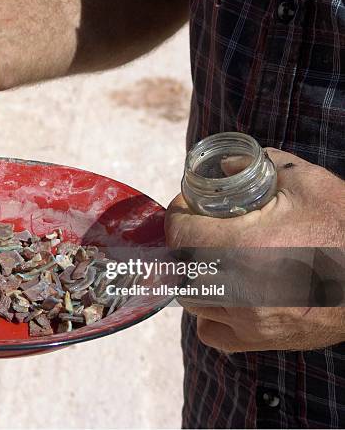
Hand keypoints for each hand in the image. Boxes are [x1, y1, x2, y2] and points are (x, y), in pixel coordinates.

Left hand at [165, 148, 344, 351]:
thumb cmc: (344, 225)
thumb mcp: (304, 181)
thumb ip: (254, 166)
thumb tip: (220, 167)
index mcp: (244, 248)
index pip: (180, 233)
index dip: (180, 214)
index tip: (189, 207)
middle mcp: (239, 291)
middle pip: (181, 265)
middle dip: (188, 241)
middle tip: (205, 226)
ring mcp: (247, 321)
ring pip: (192, 299)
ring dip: (196, 274)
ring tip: (218, 255)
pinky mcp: (258, 340)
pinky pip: (211, 331)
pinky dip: (210, 312)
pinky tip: (228, 292)